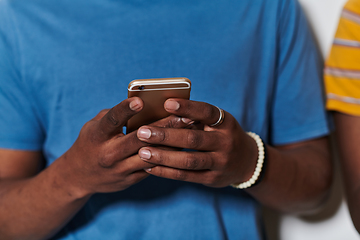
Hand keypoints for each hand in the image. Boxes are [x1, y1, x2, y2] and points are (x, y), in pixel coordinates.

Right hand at [57, 97, 189, 196]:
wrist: (78, 176)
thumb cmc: (91, 142)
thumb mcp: (95, 125)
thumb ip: (115, 115)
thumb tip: (143, 105)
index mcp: (98, 135)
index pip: (112, 120)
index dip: (125, 110)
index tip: (140, 101)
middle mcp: (108, 153)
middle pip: (140, 138)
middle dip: (165, 126)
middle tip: (184, 115)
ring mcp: (120, 169)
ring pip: (151, 155)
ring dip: (172, 143)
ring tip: (190, 130)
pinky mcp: (129, 180)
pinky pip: (153, 168)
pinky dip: (168, 157)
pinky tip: (183, 147)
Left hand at [136, 99, 258, 187]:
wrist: (247, 162)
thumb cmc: (222, 136)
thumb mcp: (218, 123)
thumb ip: (196, 118)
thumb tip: (163, 110)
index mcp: (226, 123)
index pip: (207, 112)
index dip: (187, 108)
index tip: (166, 103)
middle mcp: (225, 143)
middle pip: (193, 139)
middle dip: (166, 136)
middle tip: (142, 132)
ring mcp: (220, 163)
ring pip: (189, 161)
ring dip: (163, 157)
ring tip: (142, 152)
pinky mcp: (212, 179)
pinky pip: (186, 176)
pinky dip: (166, 172)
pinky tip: (149, 167)